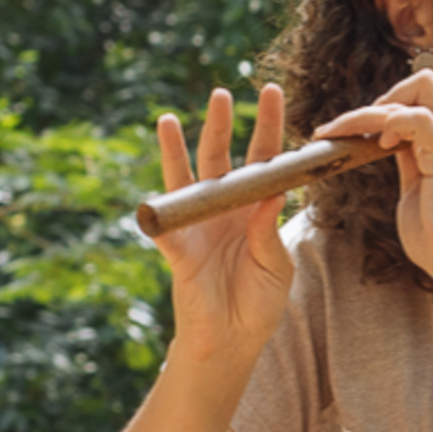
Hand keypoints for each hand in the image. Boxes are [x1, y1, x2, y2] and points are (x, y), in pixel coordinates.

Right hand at [151, 86, 298, 362]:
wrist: (233, 341)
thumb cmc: (259, 302)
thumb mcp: (276, 264)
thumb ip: (270, 229)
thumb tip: (273, 191)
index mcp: (254, 209)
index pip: (263, 159)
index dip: (268, 126)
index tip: (273, 92)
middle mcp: (224, 208)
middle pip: (222, 157)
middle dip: (223, 123)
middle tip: (226, 89)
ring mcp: (199, 223)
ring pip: (189, 176)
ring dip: (184, 146)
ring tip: (180, 114)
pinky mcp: (178, 246)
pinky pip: (167, 216)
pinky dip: (162, 195)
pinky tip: (156, 171)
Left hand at [314, 70, 432, 290]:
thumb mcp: (416, 185)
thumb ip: (408, 158)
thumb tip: (387, 139)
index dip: (403, 98)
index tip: (376, 130)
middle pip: (428, 79)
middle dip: (386, 95)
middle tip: (363, 130)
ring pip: (422, 86)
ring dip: (376, 108)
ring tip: (355, 136)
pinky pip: (419, 118)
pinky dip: (393, 123)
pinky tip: (382, 147)